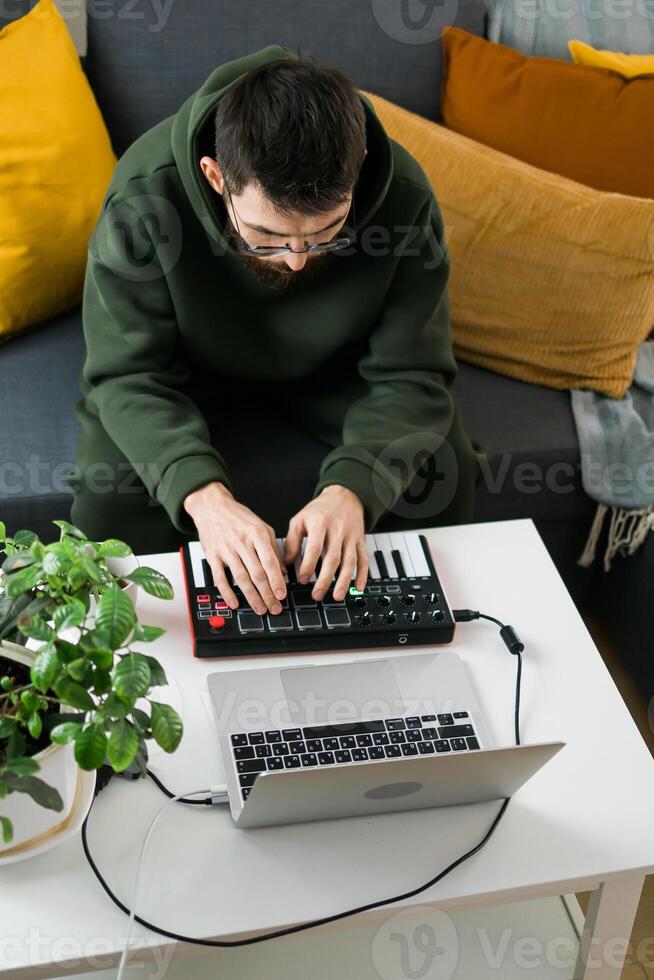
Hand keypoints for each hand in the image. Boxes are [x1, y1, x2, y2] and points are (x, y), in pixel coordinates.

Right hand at [183, 482, 286, 614]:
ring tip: (260, 608)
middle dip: (267, 594)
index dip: (277, 580)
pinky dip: (227, 592)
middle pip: (257, 573)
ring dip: (251, 596)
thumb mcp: (261, 526)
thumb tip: (282, 569)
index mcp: (257, 534)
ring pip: (241, 577)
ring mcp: (226, 549)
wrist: (212, 506)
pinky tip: (234, 603)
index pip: (270, 562)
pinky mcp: (212, 555)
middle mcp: (242, 542)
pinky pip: (219, 577)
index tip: (282, 594)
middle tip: (274, 608)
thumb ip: (273, 548)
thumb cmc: (238, 517)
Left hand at [283, 485, 367, 601]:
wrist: (344, 496)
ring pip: (350, 561)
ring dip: (344, 581)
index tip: (302, 579)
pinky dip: (362, 575)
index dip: (308, 566)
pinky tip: (358, 587)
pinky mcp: (360, 541)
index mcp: (320, 523)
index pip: (315, 548)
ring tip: (336, 596)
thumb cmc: (320, 510)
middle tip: (316, 595)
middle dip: (325, 579)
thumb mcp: (300, 519)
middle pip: (333, 558)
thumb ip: (292, 540)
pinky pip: (364, 560)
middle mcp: (338, 530)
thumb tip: (287, 562)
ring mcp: (351, 536)